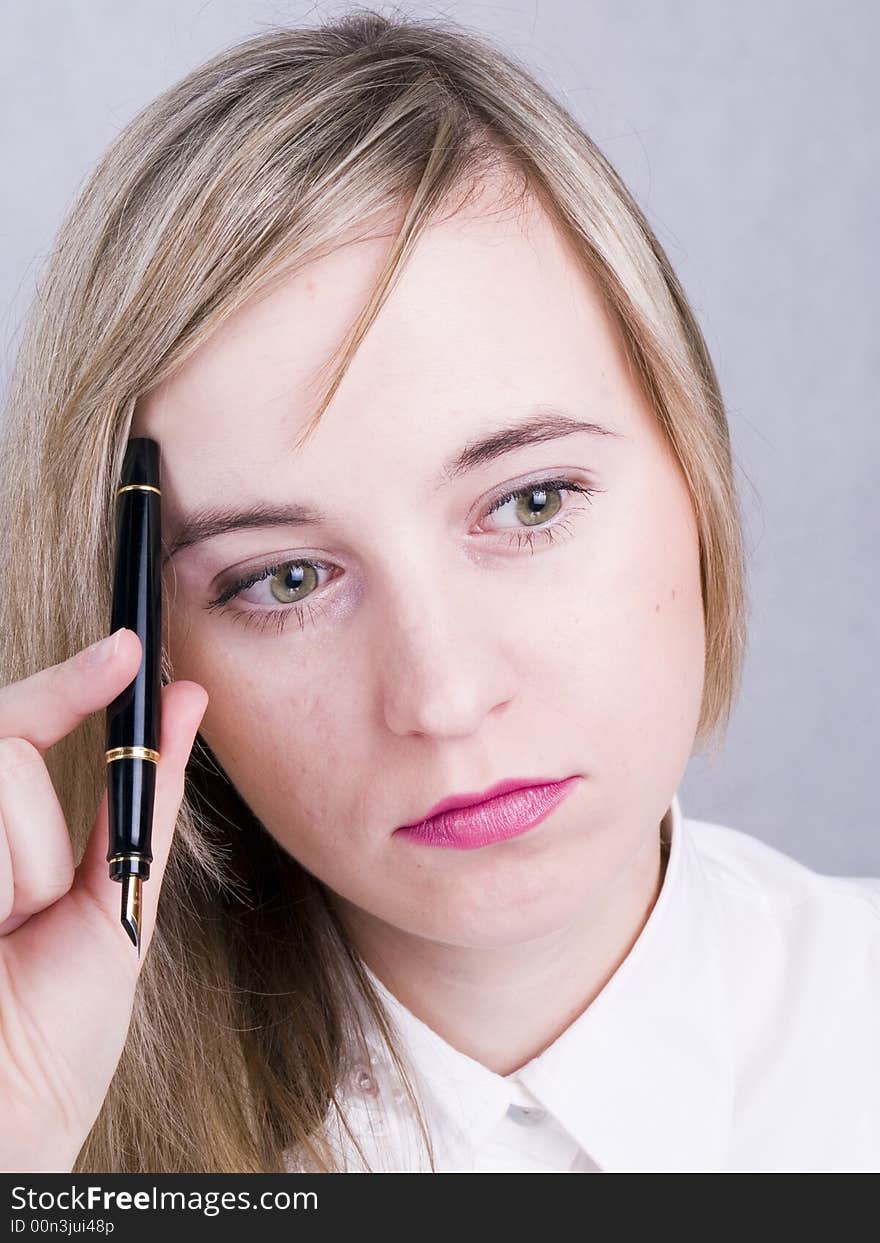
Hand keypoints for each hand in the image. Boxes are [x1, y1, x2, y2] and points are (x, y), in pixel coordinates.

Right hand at [0, 628, 207, 1171]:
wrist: (9, 1128)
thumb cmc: (50, 1039)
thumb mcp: (114, 903)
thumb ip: (144, 798)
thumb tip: (187, 700)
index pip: (17, 725)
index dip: (70, 682)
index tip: (130, 651)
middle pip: (4, 739)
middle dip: (39, 829)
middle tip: (30, 911)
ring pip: (0, 774)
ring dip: (26, 870)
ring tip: (3, 941)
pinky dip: (10, 876)